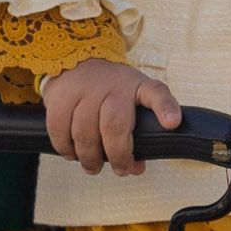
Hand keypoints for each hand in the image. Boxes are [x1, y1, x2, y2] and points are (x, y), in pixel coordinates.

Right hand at [42, 58, 184, 174]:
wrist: (78, 60)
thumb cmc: (112, 91)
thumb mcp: (134, 99)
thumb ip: (139, 131)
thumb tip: (136, 168)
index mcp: (137, 86)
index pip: (156, 93)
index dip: (165, 108)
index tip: (172, 123)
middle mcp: (112, 85)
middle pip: (114, 124)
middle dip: (118, 154)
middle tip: (120, 169)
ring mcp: (85, 89)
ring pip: (84, 131)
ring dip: (89, 157)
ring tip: (93, 167)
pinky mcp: (61, 95)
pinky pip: (59, 128)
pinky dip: (65, 148)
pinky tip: (72, 154)